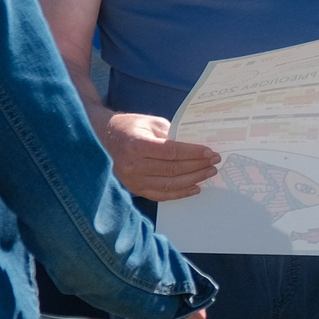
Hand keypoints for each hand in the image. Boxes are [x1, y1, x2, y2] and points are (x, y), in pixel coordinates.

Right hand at [103, 113, 219, 201]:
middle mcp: (132, 165)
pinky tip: (195, 187)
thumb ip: (173, 134)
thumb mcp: (152, 123)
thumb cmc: (131, 128)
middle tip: (215, 162)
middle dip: (198, 166)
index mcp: (136, 145)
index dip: (194, 153)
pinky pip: (160, 195)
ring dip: (193, 180)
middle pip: (172, 169)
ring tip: (209, 173)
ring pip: (169, 184)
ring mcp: (132, 179)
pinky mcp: (134, 188)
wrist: (104, 138)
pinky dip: (179, 193)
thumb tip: (198, 144)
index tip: (210, 152)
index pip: (171, 152)